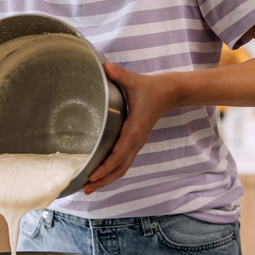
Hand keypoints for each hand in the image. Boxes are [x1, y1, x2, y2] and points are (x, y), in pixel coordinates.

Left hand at [83, 63, 175, 194]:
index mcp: (135, 129)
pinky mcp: (134, 143)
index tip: (93, 175)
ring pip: (122, 168)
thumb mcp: (135, 80)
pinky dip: (111, 172)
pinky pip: (123, 163)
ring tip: (88, 188)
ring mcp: (136, 144)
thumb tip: (105, 67)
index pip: (120, 153)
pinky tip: (99, 177)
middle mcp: (136, 140)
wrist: (169, 93)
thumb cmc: (150, 87)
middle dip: (103, 180)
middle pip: (120, 167)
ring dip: (106, 180)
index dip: (107, 166)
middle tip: (85, 188)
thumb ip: (119, 75)